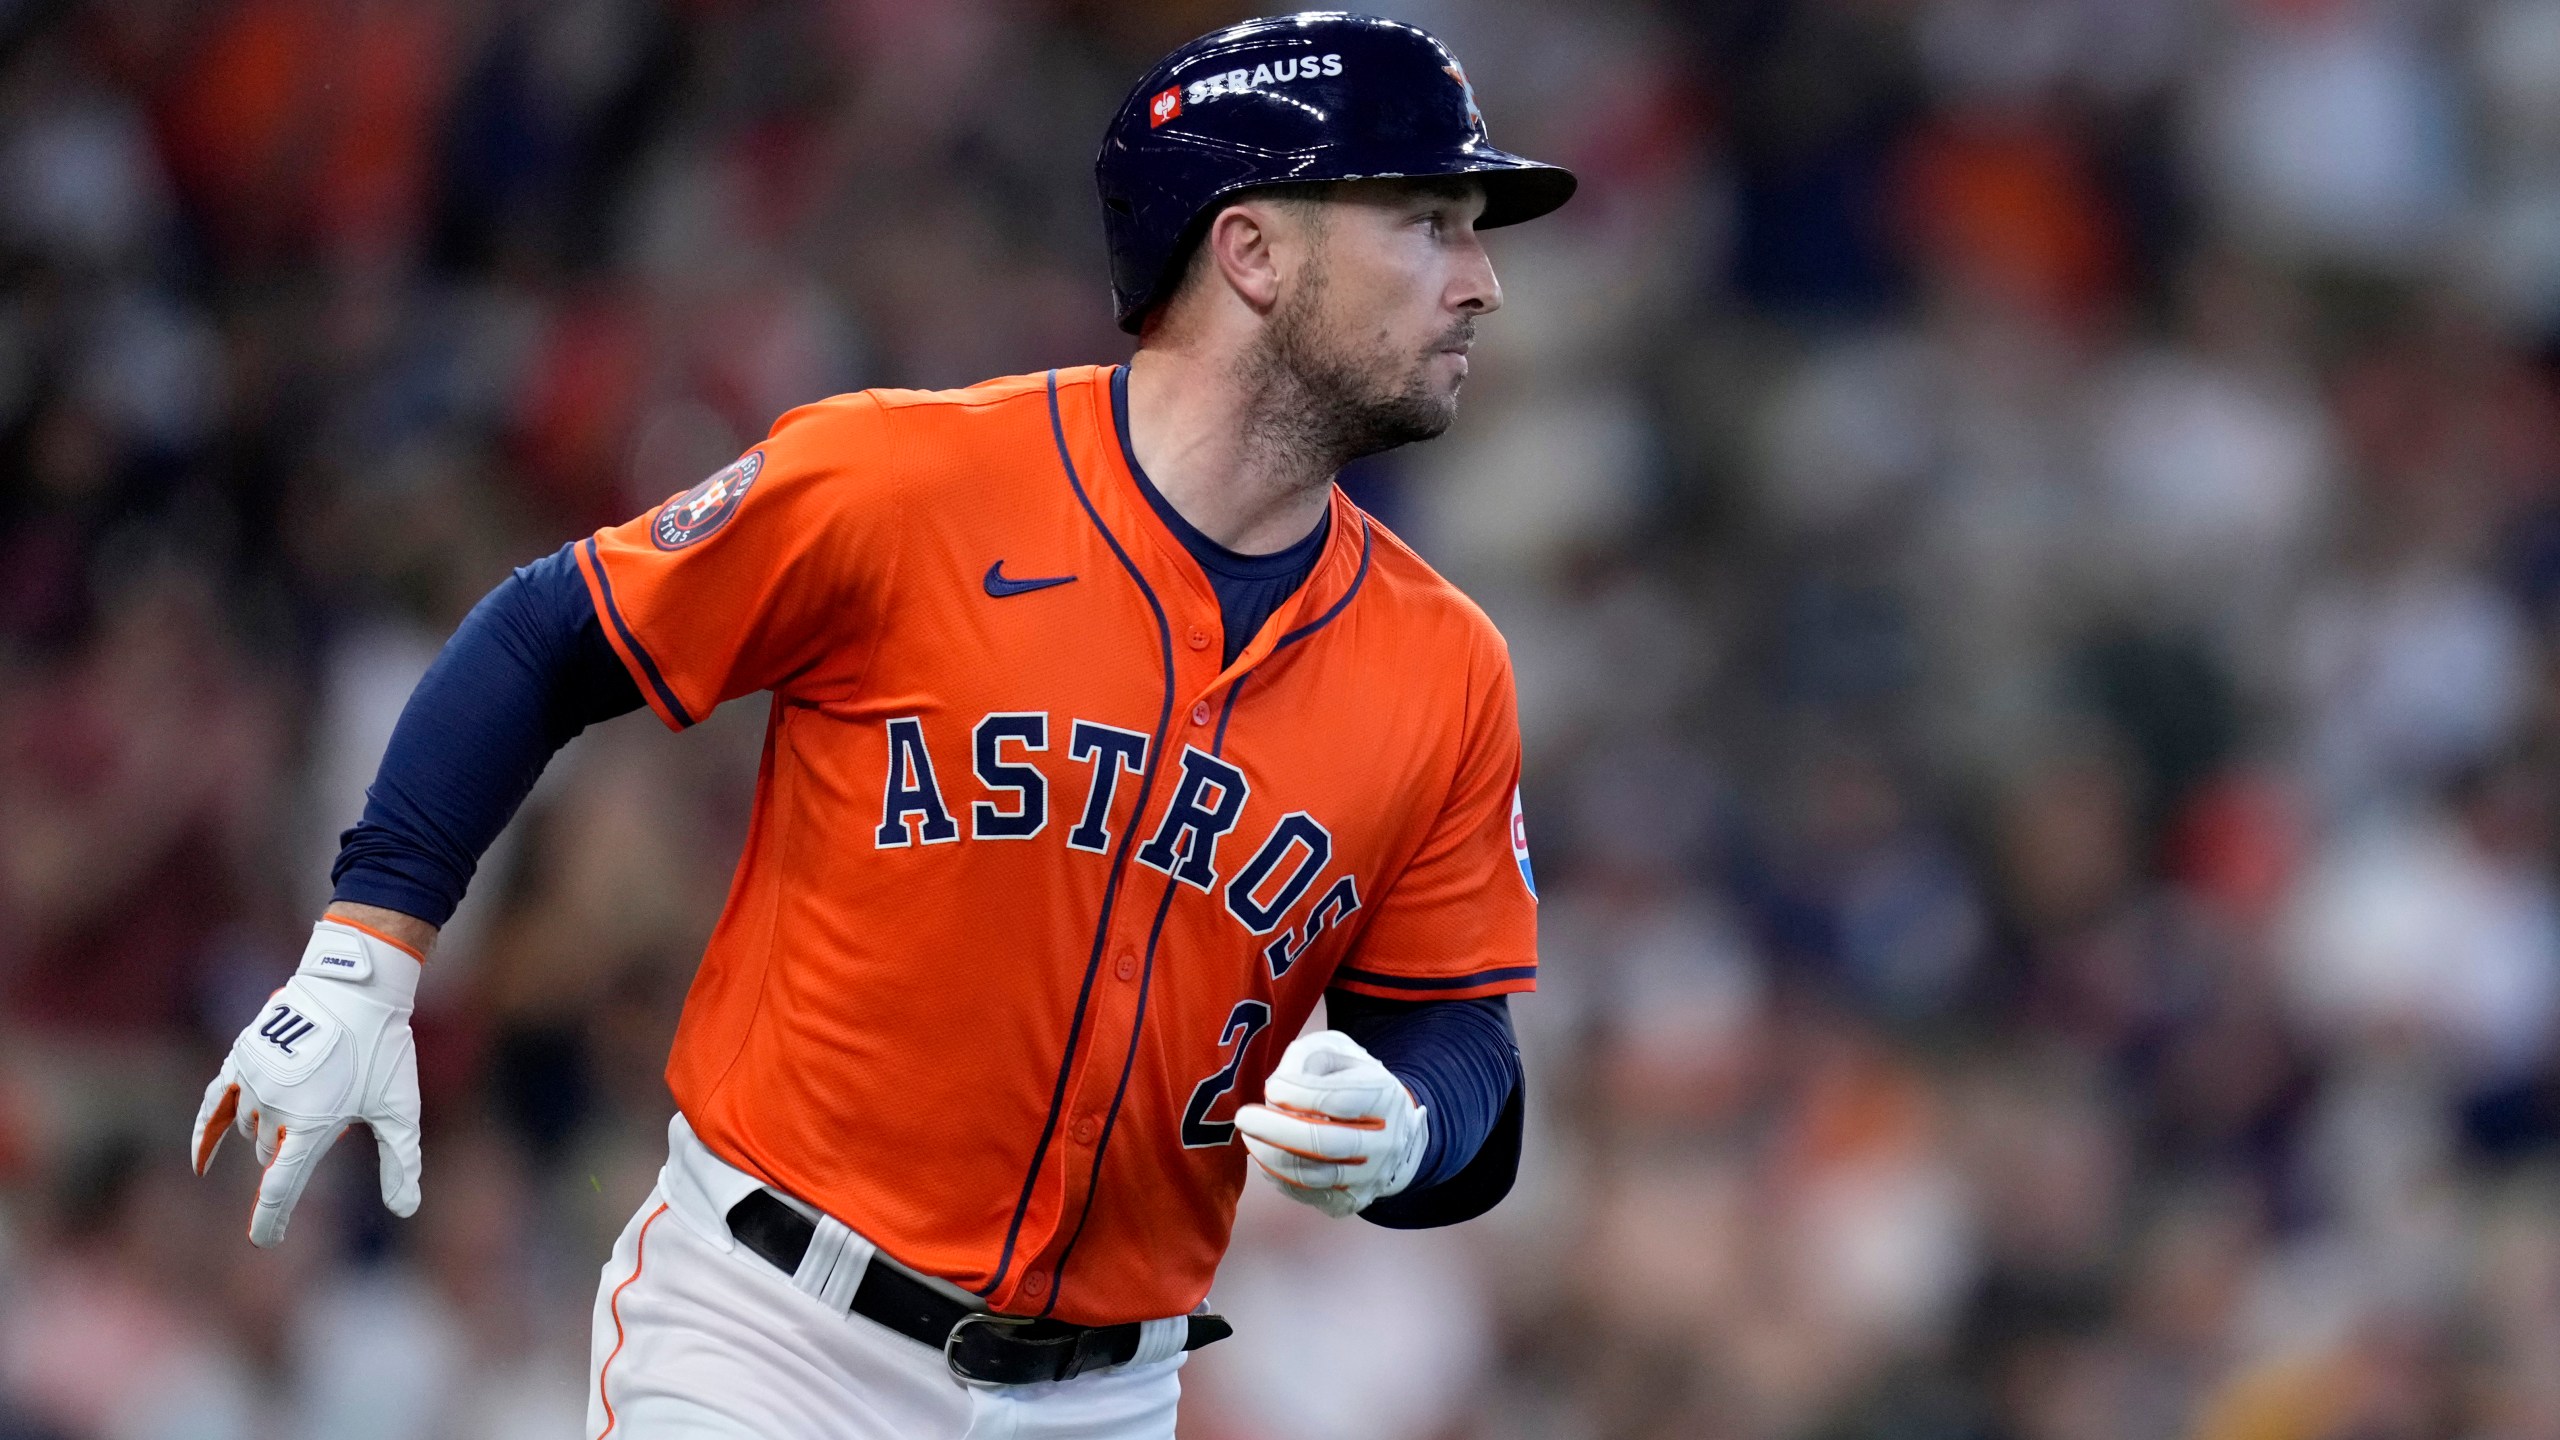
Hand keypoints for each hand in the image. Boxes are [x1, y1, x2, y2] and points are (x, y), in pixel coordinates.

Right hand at [190, 919, 424, 1245]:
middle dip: (292, 1152)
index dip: (271, 1219)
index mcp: (311, 1125)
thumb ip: (401, 1161)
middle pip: (271, 1155)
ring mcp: (252, 1083)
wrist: (355, 987)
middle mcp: (274, 1108)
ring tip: (307, 1102)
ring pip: (250, 1130)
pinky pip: (213, 1106)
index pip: (281, 1187)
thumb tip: (406, 1209)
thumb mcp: (400, 1108)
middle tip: (330, 1119)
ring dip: (271, 1132)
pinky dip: (206, 1134)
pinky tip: (202, 1161)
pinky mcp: (240, 1060)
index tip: (264, 1242)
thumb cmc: (383, 1049)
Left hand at [1233, 1030, 1428, 1217]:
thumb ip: (1306, 1058)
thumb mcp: (1336, 1052)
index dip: (1296, 1093)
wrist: (1392, 1129)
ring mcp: (1371, 1177)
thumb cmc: (1352, 1082)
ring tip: (1250, 1138)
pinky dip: (1280, 1178)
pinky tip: (1269, 1157)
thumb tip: (1278, 1089)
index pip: (1336, 1100)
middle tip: (1244, 1117)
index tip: (1272, 1086)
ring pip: (1312, 1175)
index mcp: (1385, 1097)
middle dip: (1276, 1131)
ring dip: (1271, 1156)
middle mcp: (1385, 1142)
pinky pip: (1308, 1196)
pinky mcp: (1352, 1201)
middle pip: (1325, 1144)